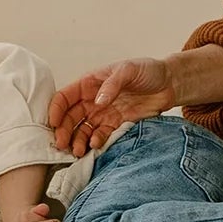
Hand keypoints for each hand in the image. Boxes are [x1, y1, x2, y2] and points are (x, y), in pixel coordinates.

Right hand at [48, 59, 174, 154]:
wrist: (170, 84)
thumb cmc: (148, 70)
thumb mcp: (129, 70)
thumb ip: (112, 84)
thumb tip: (98, 101)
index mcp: (90, 83)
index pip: (65, 97)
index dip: (56, 109)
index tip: (53, 123)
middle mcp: (93, 99)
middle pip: (70, 117)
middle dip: (63, 131)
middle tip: (62, 144)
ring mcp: (103, 113)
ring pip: (82, 130)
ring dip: (76, 141)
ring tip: (77, 151)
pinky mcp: (115, 125)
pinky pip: (100, 136)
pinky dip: (95, 142)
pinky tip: (95, 146)